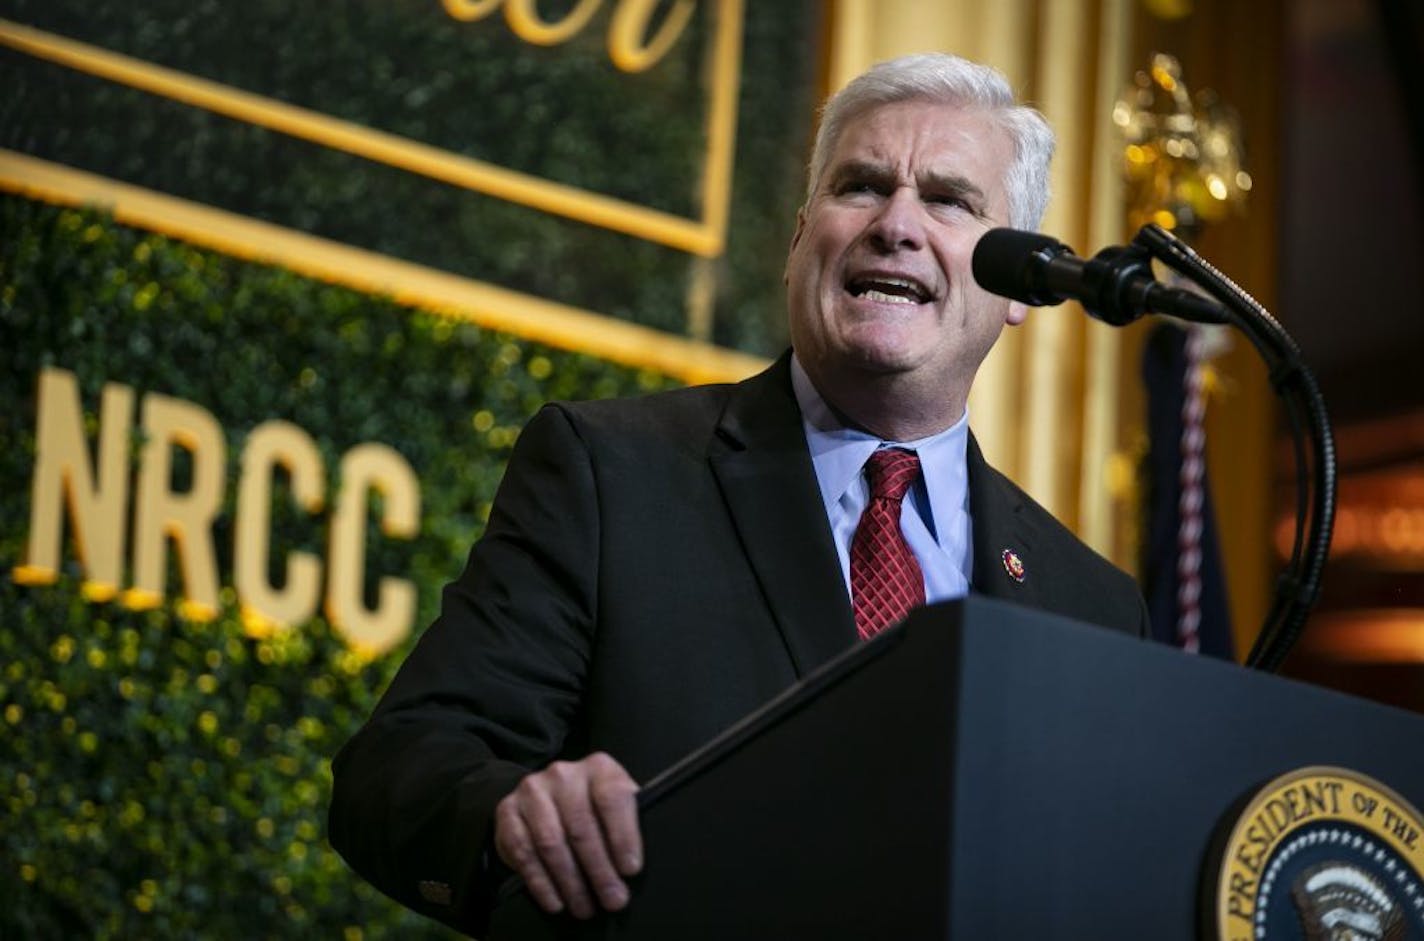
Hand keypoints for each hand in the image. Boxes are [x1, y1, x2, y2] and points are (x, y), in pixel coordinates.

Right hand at [492, 752, 641, 918]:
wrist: (545, 799)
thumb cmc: (592, 809)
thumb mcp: (616, 807)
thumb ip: (628, 825)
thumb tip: (633, 868)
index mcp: (598, 767)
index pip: (612, 797)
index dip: (623, 835)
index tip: (630, 869)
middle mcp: (563, 774)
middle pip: (582, 826)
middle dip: (599, 870)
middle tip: (612, 900)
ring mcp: (532, 790)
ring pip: (552, 842)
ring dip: (570, 881)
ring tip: (584, 907)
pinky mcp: (508, 811)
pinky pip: (524, 852)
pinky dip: (541, 882)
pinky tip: (556, 901)